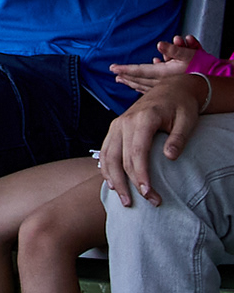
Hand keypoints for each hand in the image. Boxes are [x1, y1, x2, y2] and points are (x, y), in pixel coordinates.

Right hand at [100, 74, 208, 206]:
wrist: (171, 88)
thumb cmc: (181, 106)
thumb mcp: (187, 120)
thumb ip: (178, 138)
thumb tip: (169, 158)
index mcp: (143, 119)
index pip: (137, 152)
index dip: (140, 175)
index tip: (149, 193)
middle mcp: (124, 122)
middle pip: (120, 158)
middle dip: (129, 184)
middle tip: (139, 204)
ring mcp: (116, 125)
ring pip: (108, 156)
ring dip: (113, 179)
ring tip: (123, 199)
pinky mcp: (114, 129)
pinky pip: (105, 151)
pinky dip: (106, 168)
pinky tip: (112, 183)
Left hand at [111, 35, 204, 93]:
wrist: (212, 85)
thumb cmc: (201, 67)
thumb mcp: (189, 55)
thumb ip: (174, 50)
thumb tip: (160, 44)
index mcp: (163, 73)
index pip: (139, 71)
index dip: (125, 69)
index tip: (112, 68)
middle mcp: (161, 82)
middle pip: (139, 80)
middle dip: (126, 77)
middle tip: (115, 75)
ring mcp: (165, 88)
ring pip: (144, 86)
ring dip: (132, 83)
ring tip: (122, 81)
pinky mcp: (169, 90)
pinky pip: (152, 89)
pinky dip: (143, 88)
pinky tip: (139, 87)